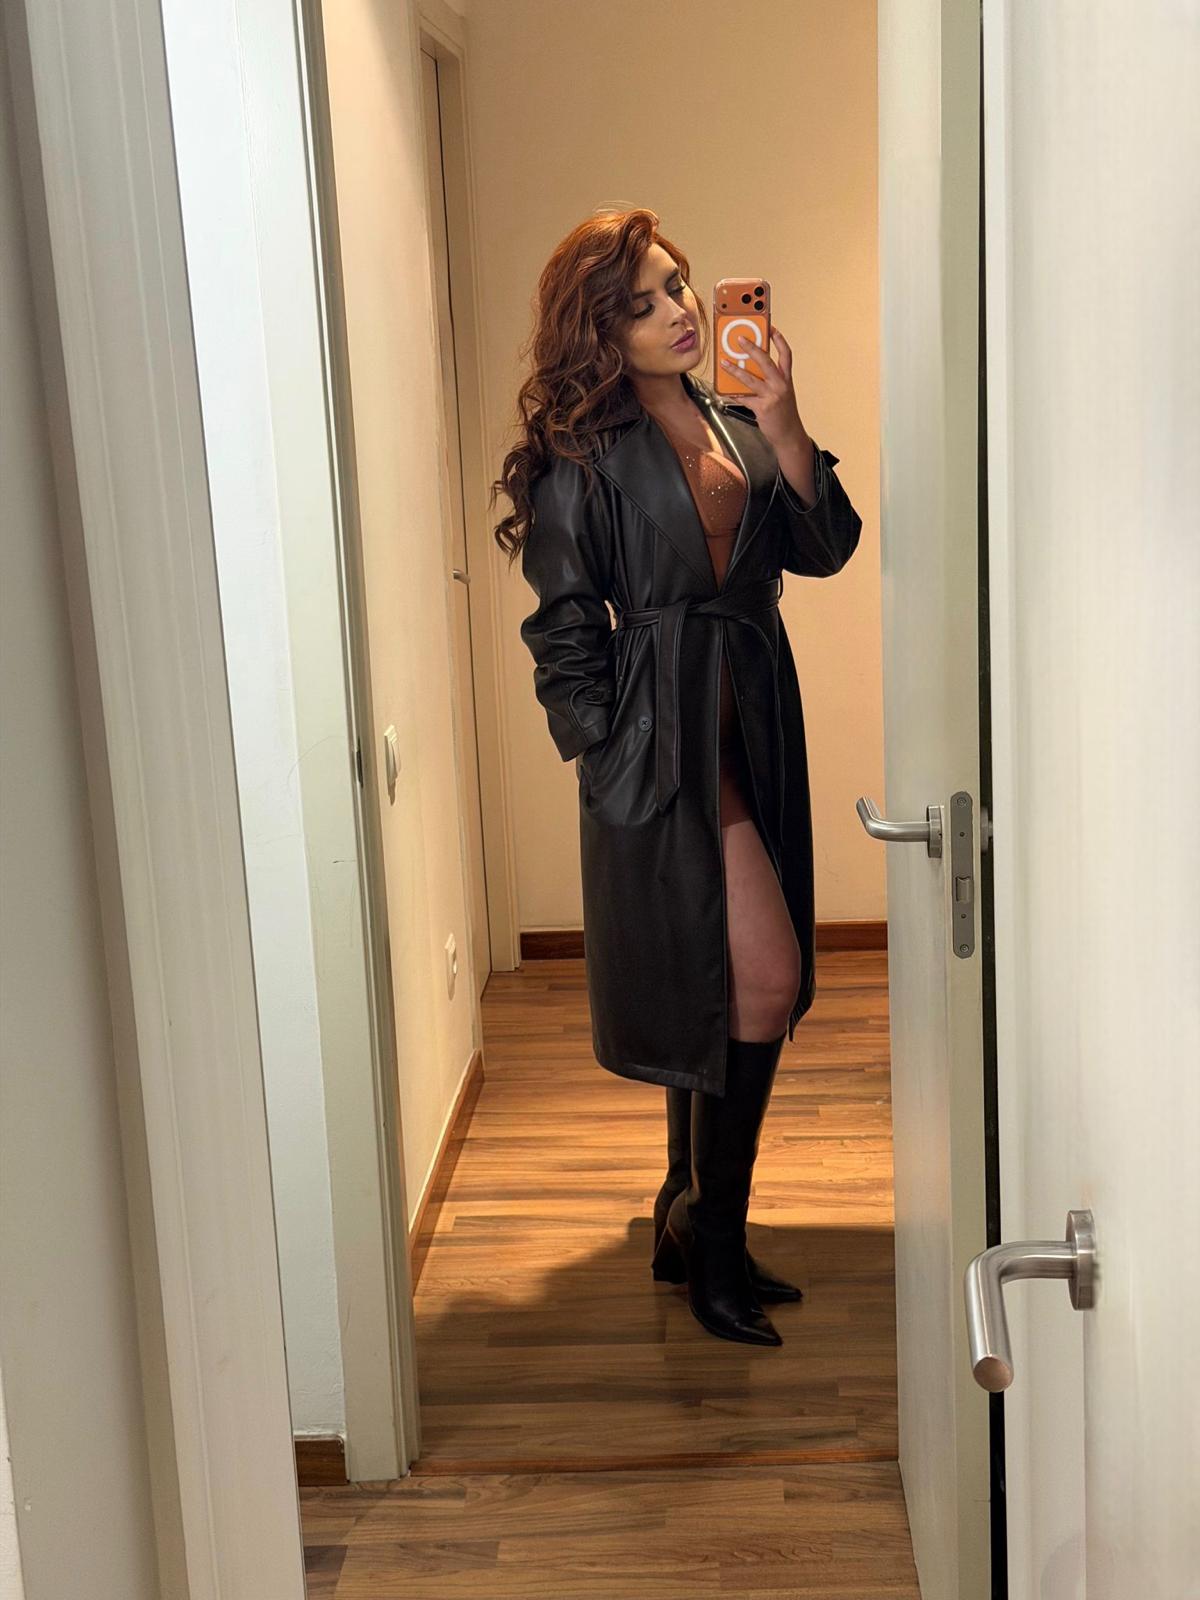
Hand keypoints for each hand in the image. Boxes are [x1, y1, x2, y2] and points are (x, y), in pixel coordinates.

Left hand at [719, 324, 808, 454]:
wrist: (789, 435)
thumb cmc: (784, 413)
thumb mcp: (783, 393)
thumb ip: (771, 381)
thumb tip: (750, 369)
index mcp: (786, 379)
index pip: (785, 354)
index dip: (778, 340)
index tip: (770, 328)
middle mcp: (780, 385)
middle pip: (766, 361)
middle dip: (752, 348)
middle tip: (740, 339)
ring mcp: (771, 396)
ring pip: (750, 379)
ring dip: (735, 370)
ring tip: (724, 363)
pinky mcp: (762, 408)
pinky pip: (743, 398)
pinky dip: (733, 393)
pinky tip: (724, 390)